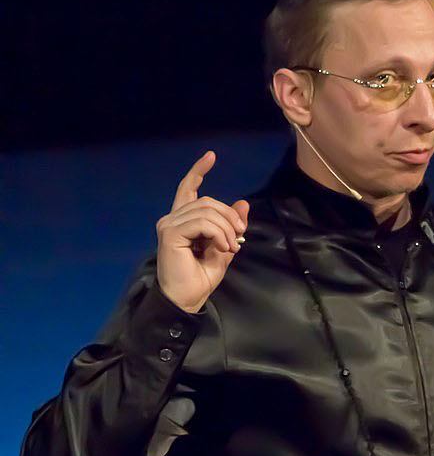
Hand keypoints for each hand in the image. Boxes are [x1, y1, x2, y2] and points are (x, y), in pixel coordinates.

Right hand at [156, 151, 248, 313]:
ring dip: (226, 228)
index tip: (211, 156)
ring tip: (231, 247)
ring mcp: (168, 225)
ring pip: (207, 211)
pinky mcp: (170, 233)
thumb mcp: (223, 248)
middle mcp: (172, 219)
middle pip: (207, 201)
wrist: (186, 299)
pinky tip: (223, 247)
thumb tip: (243, 204)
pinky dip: (219, 233)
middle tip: (240, 235)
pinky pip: (202, 222)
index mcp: (182, 221)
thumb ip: (230, 227)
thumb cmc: (199, 279)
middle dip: (229, 216)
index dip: (198, 171)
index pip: (188, 188)